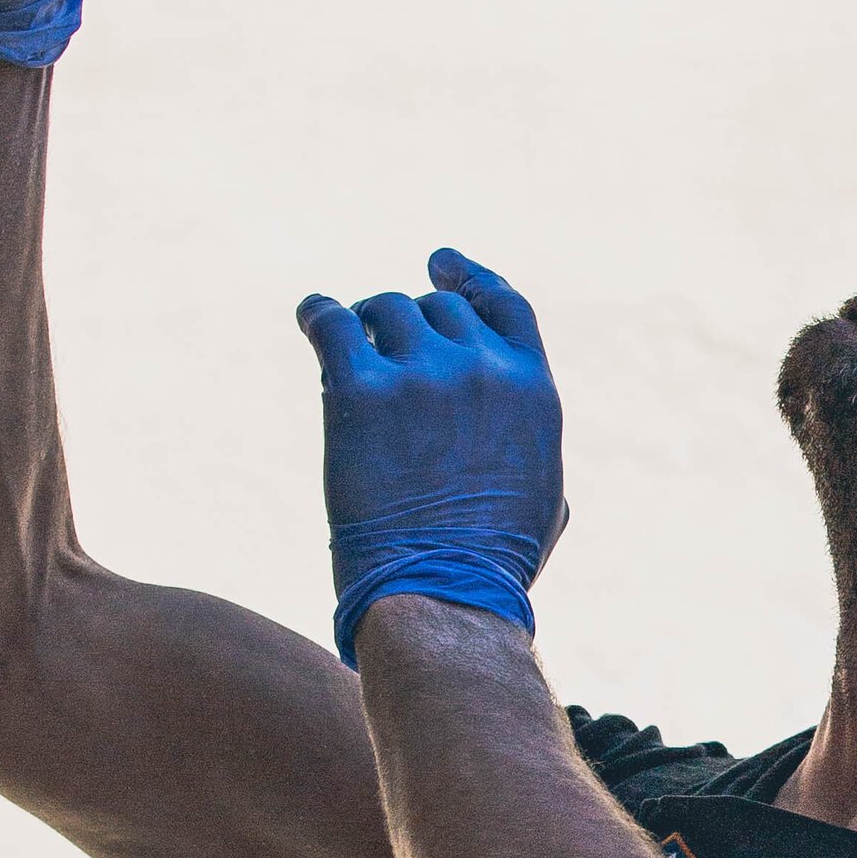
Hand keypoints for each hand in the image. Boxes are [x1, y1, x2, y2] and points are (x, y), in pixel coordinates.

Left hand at [298, 249, 566, 662]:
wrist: (443, 594)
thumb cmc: (493, 567)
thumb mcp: (545, 501)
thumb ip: (532, 451)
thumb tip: (517, 439)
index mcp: (533, 389)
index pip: (502, 304)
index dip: (468, 277)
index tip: (439, 263)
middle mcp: (483, 368)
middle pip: (437, 309)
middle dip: (408, 325)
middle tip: (380, 346)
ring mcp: (423, 374)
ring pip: (386, 309)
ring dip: (366, 326)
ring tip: (348, 349)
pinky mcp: (362, 390)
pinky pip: (333, 322)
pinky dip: (319, 314)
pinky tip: (311, 317)